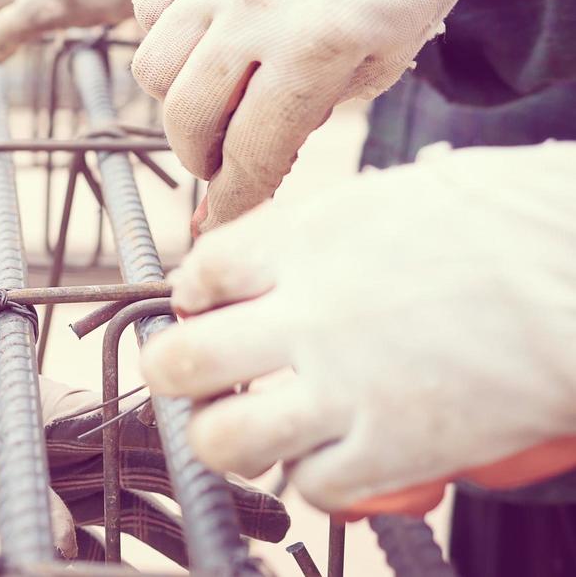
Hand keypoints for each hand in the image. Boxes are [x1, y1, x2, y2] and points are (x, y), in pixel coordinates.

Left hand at [0, 295, 287, 561]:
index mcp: (60, 417)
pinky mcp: (39, 507)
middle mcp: (70, 446)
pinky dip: (128, 561)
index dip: (196, 447)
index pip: (143, 429)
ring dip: (186, 536)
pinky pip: (96, 541)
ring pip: (139, 512)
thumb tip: (56, 539)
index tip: (249, 466)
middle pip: (160, 471)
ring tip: (240, 559)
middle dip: (215, 496)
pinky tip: (160, 576)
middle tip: (277, 525)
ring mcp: (58, 477)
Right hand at [131, 0, 554, 231]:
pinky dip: (163, 36)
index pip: (251, 151)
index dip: (234, 198)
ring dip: (175, 97)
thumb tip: (248, 171)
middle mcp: (254, 10)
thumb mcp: (382, 63)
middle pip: (187, 116)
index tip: (222, 219)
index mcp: (314, 48)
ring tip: (208, 92)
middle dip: (198, 155)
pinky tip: (199, 36)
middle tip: (217, 157)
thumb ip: (311, 115)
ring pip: (154, 66)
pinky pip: (147, 7)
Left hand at [139, 142, 575, 512]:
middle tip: (192, 374)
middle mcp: (310, 313)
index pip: (196, 274)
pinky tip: (332, 453)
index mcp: (304, 239)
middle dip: (173, 372)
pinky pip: (314, 485)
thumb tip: (265, 255)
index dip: (190, 295)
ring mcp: (348, 387)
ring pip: (227, 441)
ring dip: (230, 437)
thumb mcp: (386, 194)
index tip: (203, 306)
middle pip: (181, 361)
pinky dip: (314, 476)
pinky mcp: (398, 448)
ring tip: (251, 425)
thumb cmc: (507, 221)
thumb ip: (312, 232)